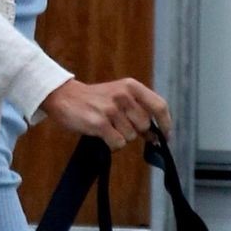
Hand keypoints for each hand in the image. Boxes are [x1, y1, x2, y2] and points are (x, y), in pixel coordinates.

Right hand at [39, 76, 172, 149]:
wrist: (64, 96)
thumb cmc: (94, 99)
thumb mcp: (119, 96)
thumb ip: (138, 110)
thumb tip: (156, 135)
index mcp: (131, 86)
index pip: (159, 106)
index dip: (166, 124)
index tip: (165, 137)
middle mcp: (124, 95)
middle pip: (144, 125)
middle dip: (135, 131)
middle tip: (119, 126)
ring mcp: (111, 109)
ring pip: (131, 136)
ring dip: (120, 137)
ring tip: (107, 126)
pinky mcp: (100, 123)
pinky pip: (118, 143)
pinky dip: (112, 144)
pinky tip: (102, 135)